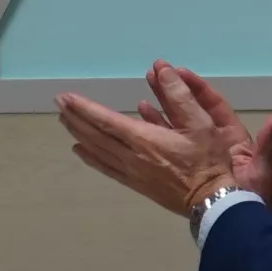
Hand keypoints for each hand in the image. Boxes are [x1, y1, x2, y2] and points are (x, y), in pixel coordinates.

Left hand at [57, 61, 271, 220]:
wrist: (212, 201)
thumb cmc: (208, 160)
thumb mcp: (200, 122)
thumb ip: (179, 95)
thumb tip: (162, 69)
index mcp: (144, 140)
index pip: (105, 120)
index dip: (84, 108)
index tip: (65, 97)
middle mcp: (131, 156)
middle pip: (95, 135)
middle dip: (75, 118)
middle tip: (58, 104)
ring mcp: (132, 172)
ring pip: (97, 151)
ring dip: (79, 134)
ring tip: (64, 121)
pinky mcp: (136, 184)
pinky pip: (106, 168)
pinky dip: (90, 157)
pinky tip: (81, 150)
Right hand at [152, 63, 271, 217]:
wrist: (238, 220)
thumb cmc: (253, 195)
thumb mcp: (262, 169)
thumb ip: (267, 145)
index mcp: (231, 136)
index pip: (213, 105)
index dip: (198, 88)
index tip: (180, 72)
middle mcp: (212, 140)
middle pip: (190, 110)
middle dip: (174, 91)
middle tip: (155, 73)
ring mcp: (196, 152)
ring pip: (176, 124)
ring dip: (160, 107)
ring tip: (144, 91)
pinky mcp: (183, 165)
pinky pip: (168, 143)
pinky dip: (155, 130)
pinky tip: (140, 119)